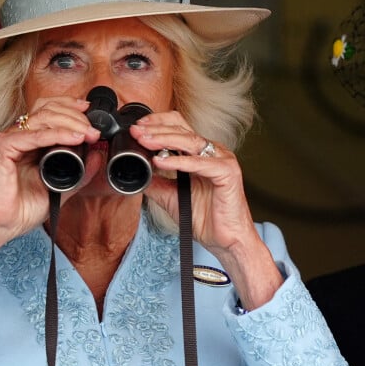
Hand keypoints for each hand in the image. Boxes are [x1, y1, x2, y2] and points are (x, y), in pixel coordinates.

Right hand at [0, 97, 100, 290]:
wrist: (0, 224)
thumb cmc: (21, 208)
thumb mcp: (61, 187)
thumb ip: (80, 172)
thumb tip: (97, 155)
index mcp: (28, 140)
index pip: (48, 110)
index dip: (70, 106)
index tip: (90, 111)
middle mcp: (17, 135)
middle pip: (47, 109)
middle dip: (75, 115)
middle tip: (94, 129)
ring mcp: (9, 139)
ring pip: (43, 118)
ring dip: (70, 123)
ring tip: (88, 133)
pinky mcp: (3, 147)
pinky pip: (34, 136)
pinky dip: (57, 135)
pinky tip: (74, 138)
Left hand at [131, 112, 282, 308]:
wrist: (225, 241)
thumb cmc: (205, 219)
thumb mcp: (171, 197)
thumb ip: (156, 183)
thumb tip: (137, 173)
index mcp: (200, 154)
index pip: (179, 127)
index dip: (157, 124)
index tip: (137, 128)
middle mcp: (212, 152)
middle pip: (183, 130)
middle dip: (156, 129)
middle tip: (136, 132)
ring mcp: (222, 160)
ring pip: (190, 141)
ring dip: (164, 139)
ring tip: (144, 141)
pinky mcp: (228, 173)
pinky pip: (200, 163)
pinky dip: (179, 162)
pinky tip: (161, 162)